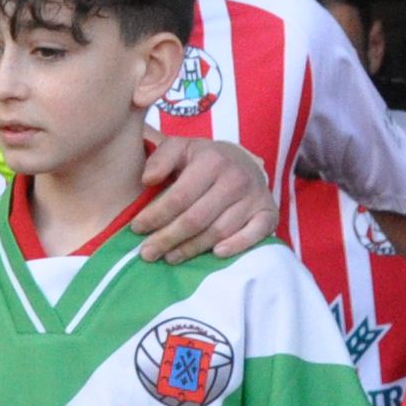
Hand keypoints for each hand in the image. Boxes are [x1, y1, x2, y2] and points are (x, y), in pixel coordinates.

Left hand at [131, 135, 278, 259]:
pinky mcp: (268, 213)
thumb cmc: (203, 160)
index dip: (155, 216)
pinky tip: (216, 254)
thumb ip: (160, 158)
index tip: (136, 229)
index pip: (178, 197)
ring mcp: (254, 197)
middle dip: (168, 238)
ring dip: (192, 248)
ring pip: (218, 231)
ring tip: (169, 257)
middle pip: (196, 219)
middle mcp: (236, 179)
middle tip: (147, 254)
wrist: (243, 162)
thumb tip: (148, 180)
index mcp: (212, 161)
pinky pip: (254, 234)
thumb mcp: (180, 148)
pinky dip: (237, 246)